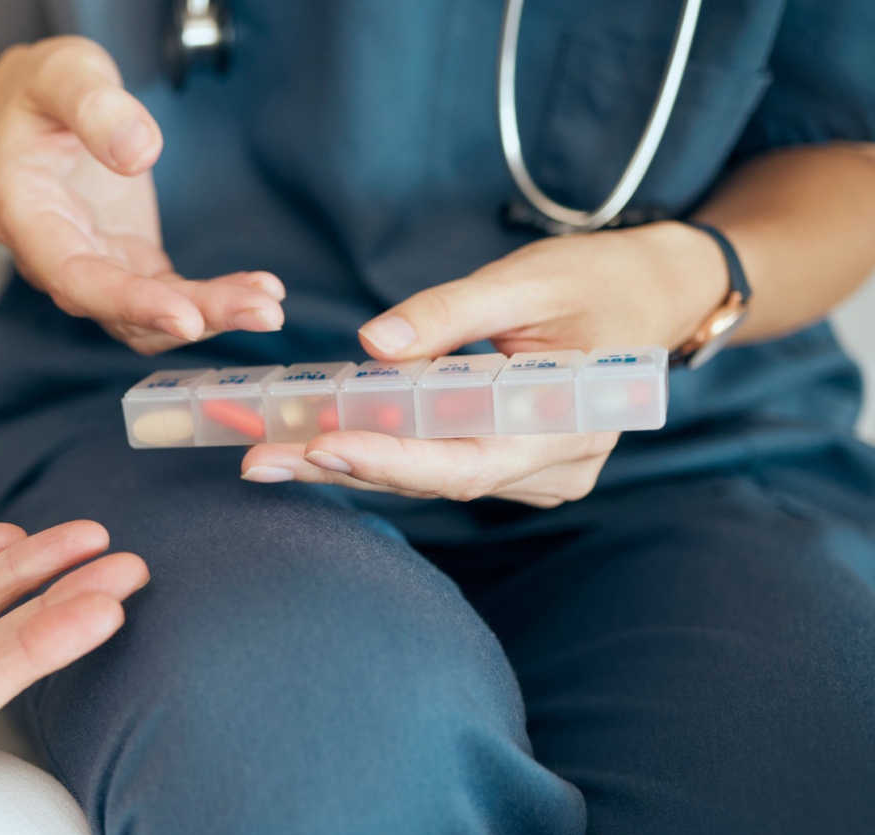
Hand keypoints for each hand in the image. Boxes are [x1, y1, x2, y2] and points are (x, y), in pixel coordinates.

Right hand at [0, 37, 285, 352]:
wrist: (38, 109)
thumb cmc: (45, 89)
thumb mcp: (63, 73)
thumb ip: (95, 107)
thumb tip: (140, 154)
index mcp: (24, 215)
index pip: (72, 276)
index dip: (128, 302)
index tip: (185, 318)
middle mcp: (53, 258)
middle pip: (118, 309)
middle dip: (192, 315)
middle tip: (262, 313)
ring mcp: (92, 266)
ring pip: (148, 317)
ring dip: (210, 316)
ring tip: (269, 306)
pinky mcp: (128, 265)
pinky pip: (169, 297)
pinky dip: (212, 300)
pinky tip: (259, 290)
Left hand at [241, 222, 728, 506]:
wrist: (656, 295)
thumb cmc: (597, 278)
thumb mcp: (525, 278)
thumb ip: (449, 312)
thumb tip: (372, 345)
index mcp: (567, 423)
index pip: (464, 461)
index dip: (388, 460)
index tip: (317, 445)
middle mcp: (555, 467)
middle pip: (432, 479)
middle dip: (340, 467)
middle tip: (255, 461)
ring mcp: (537, 475)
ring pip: (428, 477)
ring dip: (349, 462)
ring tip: (266, 449)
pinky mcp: (514, 467)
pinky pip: (439, 465)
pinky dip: (379, 451)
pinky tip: (316, 438)